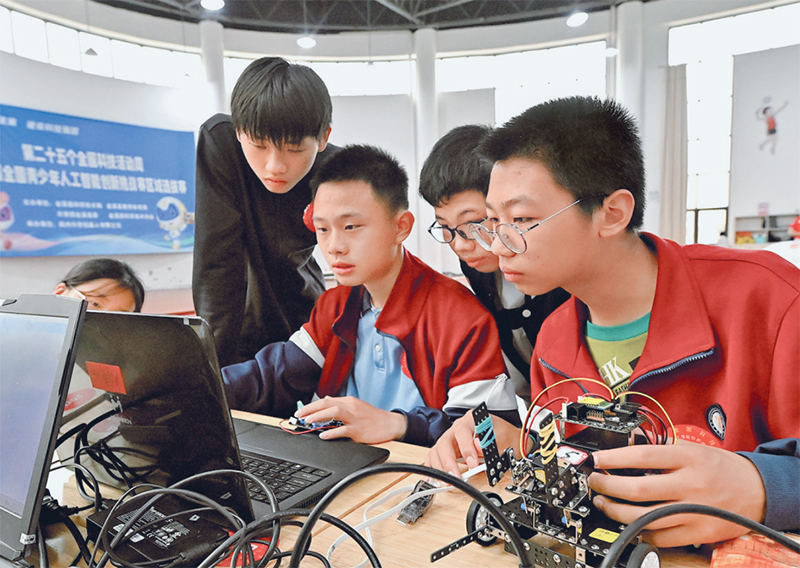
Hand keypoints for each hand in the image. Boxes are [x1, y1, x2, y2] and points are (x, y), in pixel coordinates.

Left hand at [294, 396, 405, 443]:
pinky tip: (323, 435)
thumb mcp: (356, 406)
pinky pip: (344, 430)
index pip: (326, 401)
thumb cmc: (372, 417)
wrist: (390, 424)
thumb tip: (326, 400)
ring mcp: (355, 418)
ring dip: (319, 416)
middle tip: (299, 415)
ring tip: (308, 421)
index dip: (312, 406)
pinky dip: (332, 432)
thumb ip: (340, 404)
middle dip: (311, 409)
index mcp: (349, 402)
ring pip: (335, 413)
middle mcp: (351, 407)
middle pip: (328, 404)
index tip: (300, 411)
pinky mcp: (359, 430)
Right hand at [425, 413, 519, 477]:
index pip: (462, 431)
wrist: (509, 440)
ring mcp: (451, 438)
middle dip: (448, 462)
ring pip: (437, 451)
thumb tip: (477, 446)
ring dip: (440, 468)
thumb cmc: (506, 437)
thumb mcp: (504, 438)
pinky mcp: (448, 450)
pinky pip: (435, 457)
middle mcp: (458, 427)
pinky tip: (436, 479)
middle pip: (444, 442)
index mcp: (471, 419)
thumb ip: (490, 442)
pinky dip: (434, 467)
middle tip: (456, 477)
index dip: (465, 448)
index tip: (472, 464)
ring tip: (448, 482)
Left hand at [589, 442, 765, 547]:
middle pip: (639, 489)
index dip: (614, 458)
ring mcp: (694, 511)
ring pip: (645, 517)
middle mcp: (690, 484)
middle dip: (608, 487)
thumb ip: (661, 446)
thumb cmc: (720, 467)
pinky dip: (640, 531)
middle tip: (595, 482)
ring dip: (616, 511)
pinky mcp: (698, 533)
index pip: (643, 456)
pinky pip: (660, 537)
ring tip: (603, 503)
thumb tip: (628, 440)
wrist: (757, 490)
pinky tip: (629, 523)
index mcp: (688, 458)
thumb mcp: (692, 447)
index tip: (595, 460)